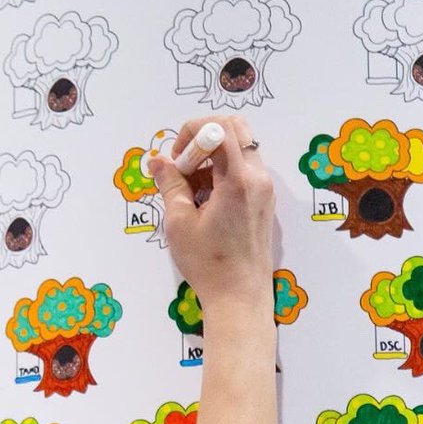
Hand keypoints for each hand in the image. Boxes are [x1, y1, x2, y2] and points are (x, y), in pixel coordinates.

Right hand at [148, 116, 274, 316]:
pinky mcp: (264, 200)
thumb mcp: (179, 223)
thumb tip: (158, 161)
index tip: (176, 158)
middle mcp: (257, 178)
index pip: (220, 128)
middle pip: (237, 128)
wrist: (240, 295)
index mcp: (237, 180)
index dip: (192, 133)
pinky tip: (205, 200)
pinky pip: (244, 168)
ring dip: (213, 155)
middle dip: (205, 136)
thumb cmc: (208, 263)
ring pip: (240, 147)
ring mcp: (264, 188)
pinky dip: (223, 171)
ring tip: (191, 188)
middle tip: (183, 164)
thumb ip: (170, 184)